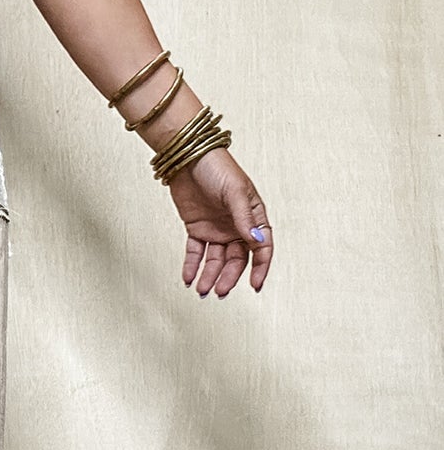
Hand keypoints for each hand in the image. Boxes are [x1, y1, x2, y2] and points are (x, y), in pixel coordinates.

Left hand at [167, 146, 272, 297]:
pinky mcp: (197, 229)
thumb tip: (256, 241)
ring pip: (216, 260)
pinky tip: (189, 278)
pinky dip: (192, 266)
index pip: (262, 247)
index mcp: (253, 216)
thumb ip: (244, 218)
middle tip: (220, 291)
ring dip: (210, 276)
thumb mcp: (235, 192)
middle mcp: (236, 226)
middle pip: (237, 259)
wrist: (187, 158)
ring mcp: (216, 229)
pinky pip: (196, 253)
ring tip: (202, 289)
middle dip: (229, 276)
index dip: (260, 267)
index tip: (255, 285)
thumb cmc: (217, 167)